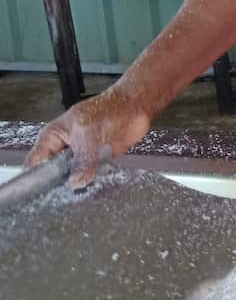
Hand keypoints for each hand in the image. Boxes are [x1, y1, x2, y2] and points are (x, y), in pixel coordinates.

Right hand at [25, 85, 151, 187]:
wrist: (135, 106)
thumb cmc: (109, 109)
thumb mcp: (88, 133)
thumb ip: (82, 159)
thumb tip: (76, 182)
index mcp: (52, 137)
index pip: (36, 162)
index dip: (38, 177)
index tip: (46, 190)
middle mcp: (63, 148)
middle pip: (53, 173)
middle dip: (60, 183)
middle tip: (68, 193)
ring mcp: (80, 155)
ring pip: (72, 176)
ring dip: (79, 183)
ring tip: (84, 189)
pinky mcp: (96, 161)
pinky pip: (90, 176)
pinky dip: (93, 181)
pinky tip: (97, 185)